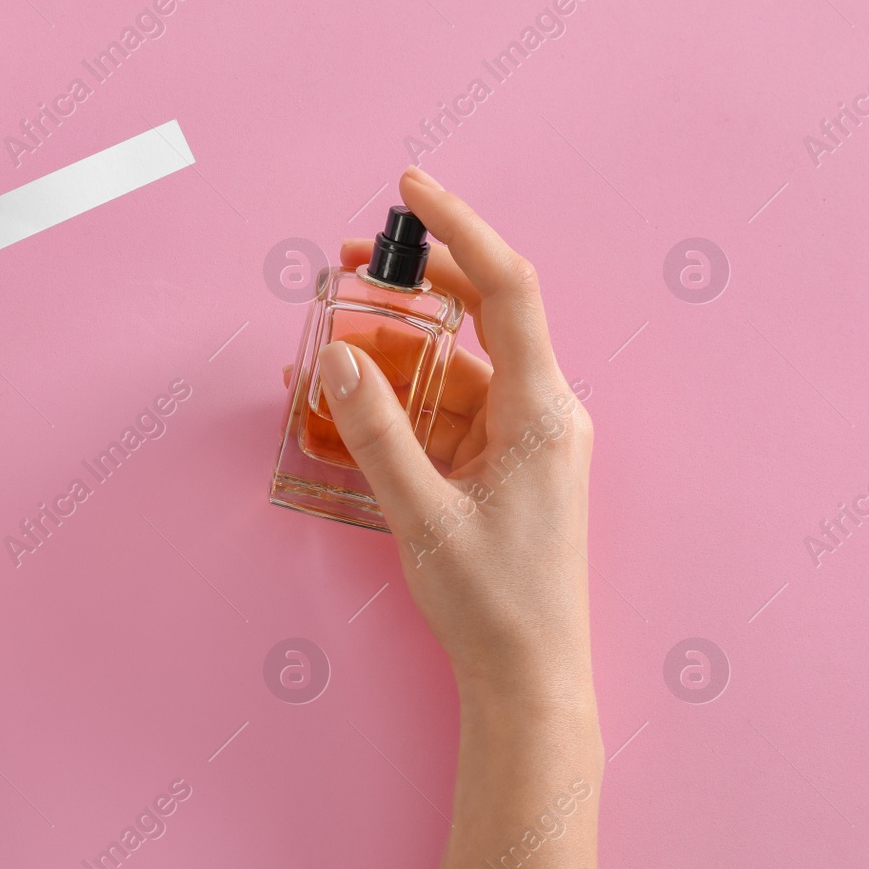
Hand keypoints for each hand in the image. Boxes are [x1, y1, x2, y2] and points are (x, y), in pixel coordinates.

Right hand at [320, 168, 592, 708]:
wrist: (528, 681)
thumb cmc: (492, 604)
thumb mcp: (421, 513)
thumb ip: (375, 430)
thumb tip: (335, 355)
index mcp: (543, 411)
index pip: (508, 289)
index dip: (460, 228)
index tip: (410, 188)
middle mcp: (544, 412)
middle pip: (481, 317)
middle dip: (417, 283)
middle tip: (350, 261)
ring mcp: (525, 440)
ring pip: (455, 369)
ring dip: (395, 352)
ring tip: (325, 344)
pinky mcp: (504, 467)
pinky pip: (448, 413)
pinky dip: (401, 403)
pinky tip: (347, 406)